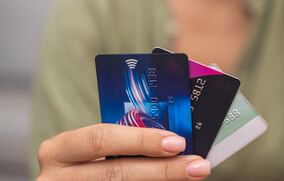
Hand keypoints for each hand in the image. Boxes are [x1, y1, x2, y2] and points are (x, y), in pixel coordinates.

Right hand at [36, 124, 209, 180]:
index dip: (140, 141)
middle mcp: (56, 178)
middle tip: (196, 166)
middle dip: (162, 170)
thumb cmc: (78, 168)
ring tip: (190, 178)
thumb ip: (118, 146)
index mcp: (59, 150)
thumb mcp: (87, 153)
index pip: (101, 138)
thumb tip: (169, 142)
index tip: (177, 142)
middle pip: (115, 173)